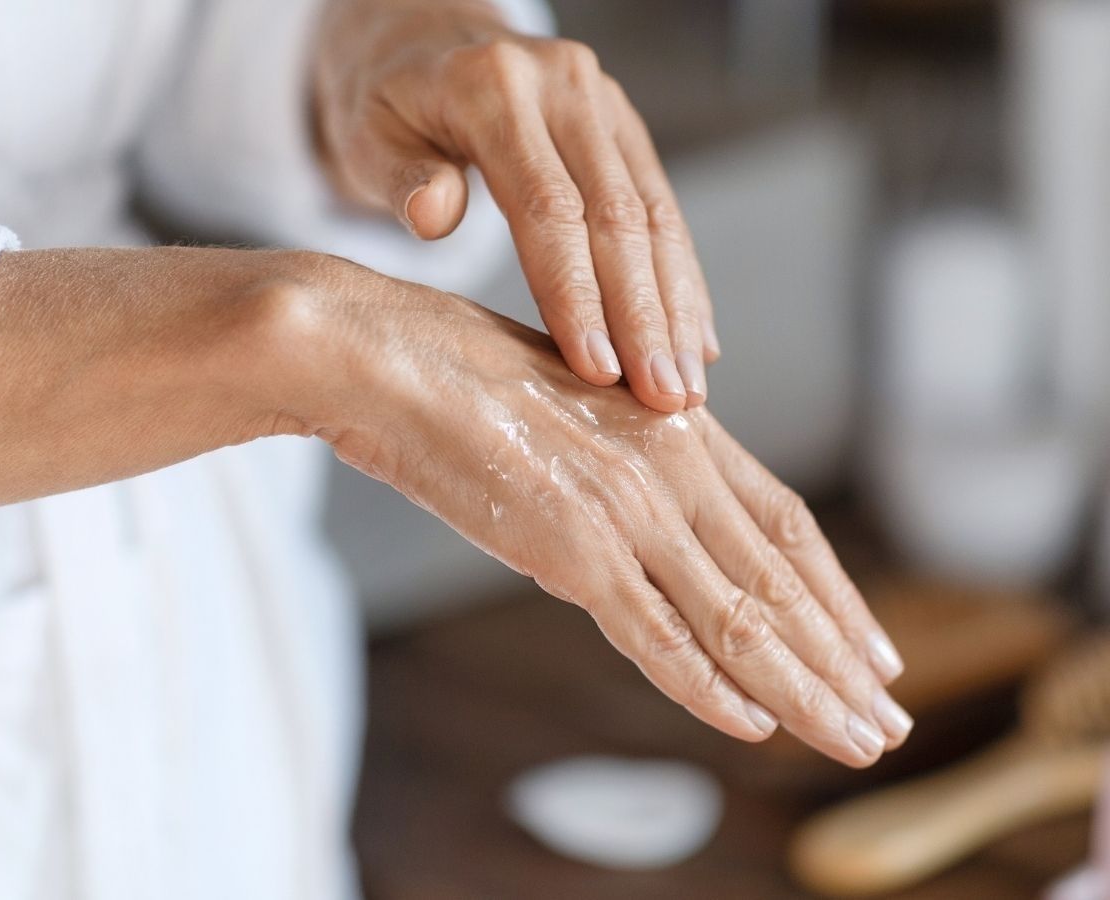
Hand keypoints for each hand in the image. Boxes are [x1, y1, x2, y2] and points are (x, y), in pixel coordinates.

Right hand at [283, 257, 907, 766]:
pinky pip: (654, 633)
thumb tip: (639, 507)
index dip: (838, 595)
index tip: (874, 650)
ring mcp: (625, 508)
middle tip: (889, 720)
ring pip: (738, 617)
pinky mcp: (569, 546)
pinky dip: (708, 685)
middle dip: (842, 660)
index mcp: (674, 427)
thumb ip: (619, 454)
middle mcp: (669, 466)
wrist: (387, 353)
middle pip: (781, 582)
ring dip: (805, 689)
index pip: (786, 526)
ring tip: (856, 740)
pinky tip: (753, 724)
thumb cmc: (457, 368)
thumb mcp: (568, 403)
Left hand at [315, 0, 717, 412]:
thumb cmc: (383, 103)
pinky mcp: (621, 124)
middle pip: (617, 216)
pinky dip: (679, 278)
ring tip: (686, 389)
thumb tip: (435, 216)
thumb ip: (400, 177)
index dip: (576, 293)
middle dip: (644, 317)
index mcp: (495, 88)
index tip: (597, 369)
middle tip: (664, 400)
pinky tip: (696, 339)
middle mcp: (563, 85)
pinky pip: (661, 207)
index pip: (548, 207)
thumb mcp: (365, 135)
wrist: (417, 37)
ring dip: (675, 307)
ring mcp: (602, 101)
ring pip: (655, 215)